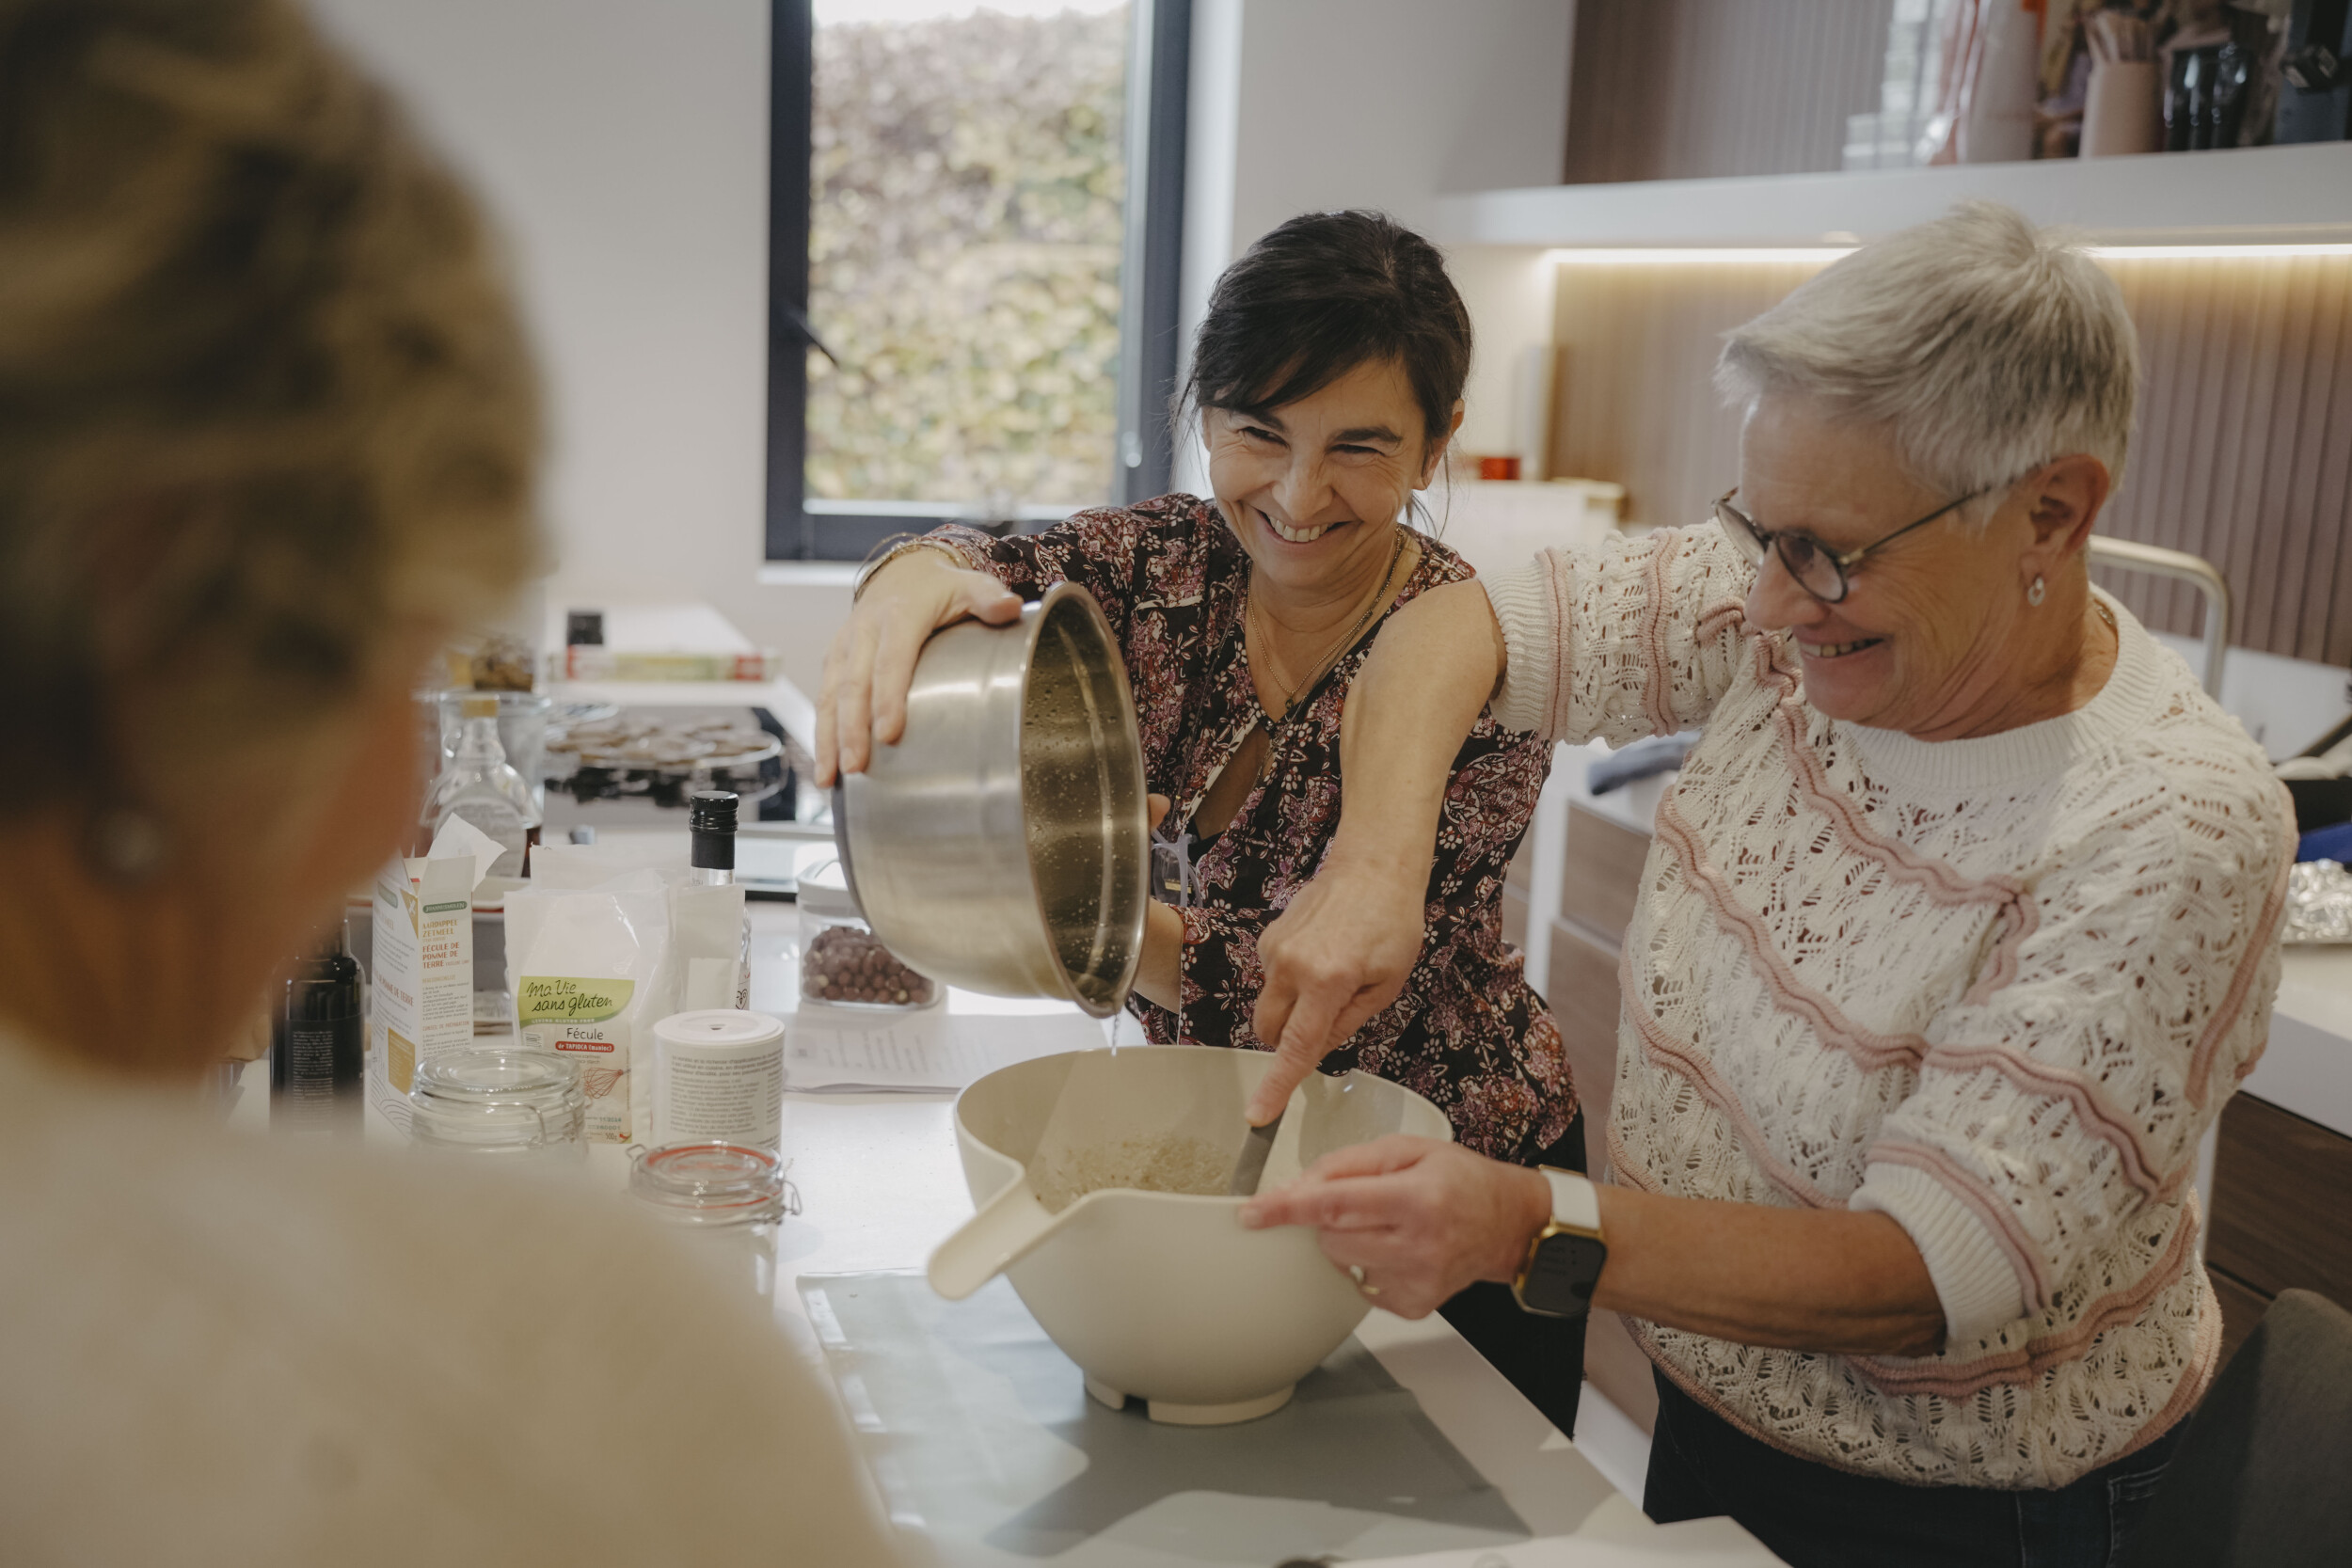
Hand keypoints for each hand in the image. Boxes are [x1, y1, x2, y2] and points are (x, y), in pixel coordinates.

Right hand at [814, 552, 1021, 785]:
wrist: (902, 574)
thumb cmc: (939, 589)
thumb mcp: (968, 586)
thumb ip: (989, 598)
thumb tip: (1010, 608)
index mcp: (899, 615)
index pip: (891, 661)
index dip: (888, 698)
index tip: (888, 735)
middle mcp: (864, 631)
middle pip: (854, 685)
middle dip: (851, 729)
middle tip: (856, 767)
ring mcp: (844, 647)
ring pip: (830, 696)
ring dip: (828, 739)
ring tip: (828, 778)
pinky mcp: (834, 661)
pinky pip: (824, 698)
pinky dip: (821, 733)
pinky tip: (826, 767)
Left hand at [1238, 1136, 1549, 1319]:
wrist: (1508, 1225)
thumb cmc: (1462, 1181)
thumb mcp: (1408, 1149)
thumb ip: (1347, 1163)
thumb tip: (1297, 1186)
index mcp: (1416, 1198)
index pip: (1334, 1204)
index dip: (1286, 1209)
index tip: (1251, 1213)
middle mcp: (1418, 1244)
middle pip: (1330, 1236)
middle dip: (1328, 1217)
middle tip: (1361, 1201)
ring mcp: (1417, 1281)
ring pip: (1341, 1262)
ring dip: (1346, 1241)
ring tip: (1385, 1224)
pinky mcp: (1414, 1305)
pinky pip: (1361, 1285)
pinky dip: (1367, 1264)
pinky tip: (1398, 1249)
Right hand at [1246, 856, 1426, 1122]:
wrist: (1373, 867)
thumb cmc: (1393, 923)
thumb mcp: (1388, 984)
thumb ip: (1349, 1022)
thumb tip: (1318, 1048)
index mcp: (1327, 982)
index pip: (1295, 1047)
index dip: (1276, 1086)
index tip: (1258, 1115)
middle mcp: (1291, 966)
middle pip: (1269, 1031)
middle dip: (1287, 1042)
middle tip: (1324, 1024)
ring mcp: (1274, 950)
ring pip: (1269, 1005)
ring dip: (1292, 1009)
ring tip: (1332, 977)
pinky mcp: (1268, 938)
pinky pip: (1272, 979)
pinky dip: (1291, 982)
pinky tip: (1321, 956)